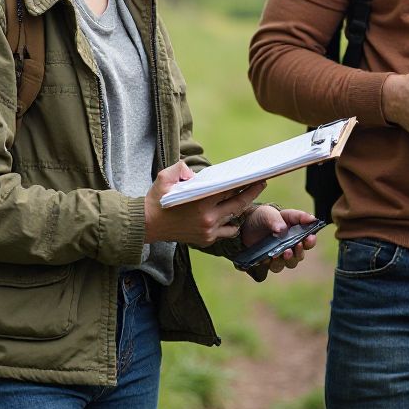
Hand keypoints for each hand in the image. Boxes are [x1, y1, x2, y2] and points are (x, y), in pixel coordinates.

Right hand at [144, 161, 265, 245]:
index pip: (229, 190)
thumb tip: (196, 174)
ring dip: (242, 208)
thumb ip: (181, 168)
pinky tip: (234, 214)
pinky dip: (232, 223)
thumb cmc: (157, 199)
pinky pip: (227, 231)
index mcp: (200, 202)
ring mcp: (208, 232)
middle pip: (238, 205)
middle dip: (252, 193)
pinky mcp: (206, 240)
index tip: (256, 176)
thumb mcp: (165, 177)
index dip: (244, 183)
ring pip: (234, 219)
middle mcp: (207, 219)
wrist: (147, 226)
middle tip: (262, 183)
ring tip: (250, 196)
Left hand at [239, 206, 319, 272]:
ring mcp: (280, 255)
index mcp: (296, 232)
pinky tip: (270, 257)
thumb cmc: (262, 217)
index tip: (310, 237)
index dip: (311, 240)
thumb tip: (284, 228)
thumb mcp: (270, 213)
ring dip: (290, 259)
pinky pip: (275, 267)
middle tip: (297, 245)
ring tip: (285, 252)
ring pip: (291, 263)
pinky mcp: (270, 262)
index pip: (309, 239)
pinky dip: (274, 262)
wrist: (244, 225)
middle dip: (300, 251)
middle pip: (301, 254)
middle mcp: (290, 246)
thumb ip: (279, 219)